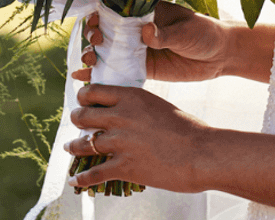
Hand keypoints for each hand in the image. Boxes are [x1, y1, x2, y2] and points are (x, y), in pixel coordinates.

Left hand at [66, 84, 210, 193]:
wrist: (203, 153)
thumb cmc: (189, 130)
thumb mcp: (159, 106)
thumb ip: (138, 107)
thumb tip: (125, 112)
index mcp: (131, 97)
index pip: (93, 91)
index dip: (84, 97)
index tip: (83, 102)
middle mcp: (121, 116)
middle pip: (82, 115)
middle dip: (77, 120)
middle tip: (77, 123)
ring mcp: (120, 142)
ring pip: (82, 143)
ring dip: (74, 147)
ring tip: (71, 148)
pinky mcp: (124, 166)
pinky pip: (93, 173)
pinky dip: (81, 180)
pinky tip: (75, 182)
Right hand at [72, 1, 231, 83]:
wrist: (220, 55)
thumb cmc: (205, 33)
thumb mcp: (186, 31)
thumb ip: (165, 34)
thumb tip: (146, 32)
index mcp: (145, 12)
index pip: (115, 10)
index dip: (99, 15)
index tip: (96, 24)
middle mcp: (136, 30)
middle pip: (105, 30)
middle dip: (92, 36)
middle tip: (94, 44)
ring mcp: (137, 50)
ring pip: (107, 51)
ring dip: (92, 55)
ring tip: (88, 62)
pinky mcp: (142, 69)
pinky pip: (118, 71)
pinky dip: (100, 75)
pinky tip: (83, 79)